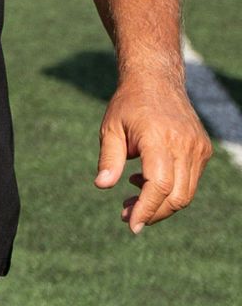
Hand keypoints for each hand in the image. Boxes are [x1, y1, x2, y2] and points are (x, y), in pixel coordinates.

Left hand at [95, 73, 212, 232]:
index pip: (158, 185)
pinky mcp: (202, 150)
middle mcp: (184, 145)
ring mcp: (197, 148)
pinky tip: (143, 181)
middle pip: (176, 196)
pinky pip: (190, 181)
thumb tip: (102, 186)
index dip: (146, 209)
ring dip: (160, 205)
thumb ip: (108, 159)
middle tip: (126, 216)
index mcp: (159, 139)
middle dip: (152, 213)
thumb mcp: (110, 128)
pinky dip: (170, 190)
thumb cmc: (128, 104)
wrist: (156, 81)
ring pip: (186, 193)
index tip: (131, 224)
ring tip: (130, 200)